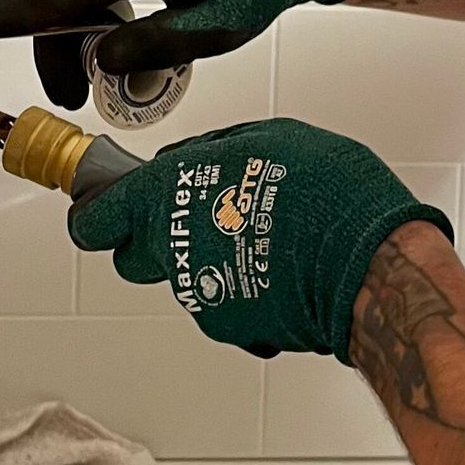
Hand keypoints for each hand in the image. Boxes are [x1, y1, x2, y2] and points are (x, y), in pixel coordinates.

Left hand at [68, 117, 451, 360]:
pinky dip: (243, 288)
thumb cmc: (329, 193)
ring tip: (261, 240)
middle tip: (193, 219)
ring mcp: (199, 293)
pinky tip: (280, 269)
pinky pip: (223, 303)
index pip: (93, 219)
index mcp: (167, 192)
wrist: (370, 263)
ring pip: (184, 277)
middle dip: (152, 240)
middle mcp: (173, 247)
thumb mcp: (268, 137)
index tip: (103, 208)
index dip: (96, 214)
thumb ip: (212, 151)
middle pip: (131, 255)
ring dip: (209, 261)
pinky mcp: (230, 327)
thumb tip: (189, 161)